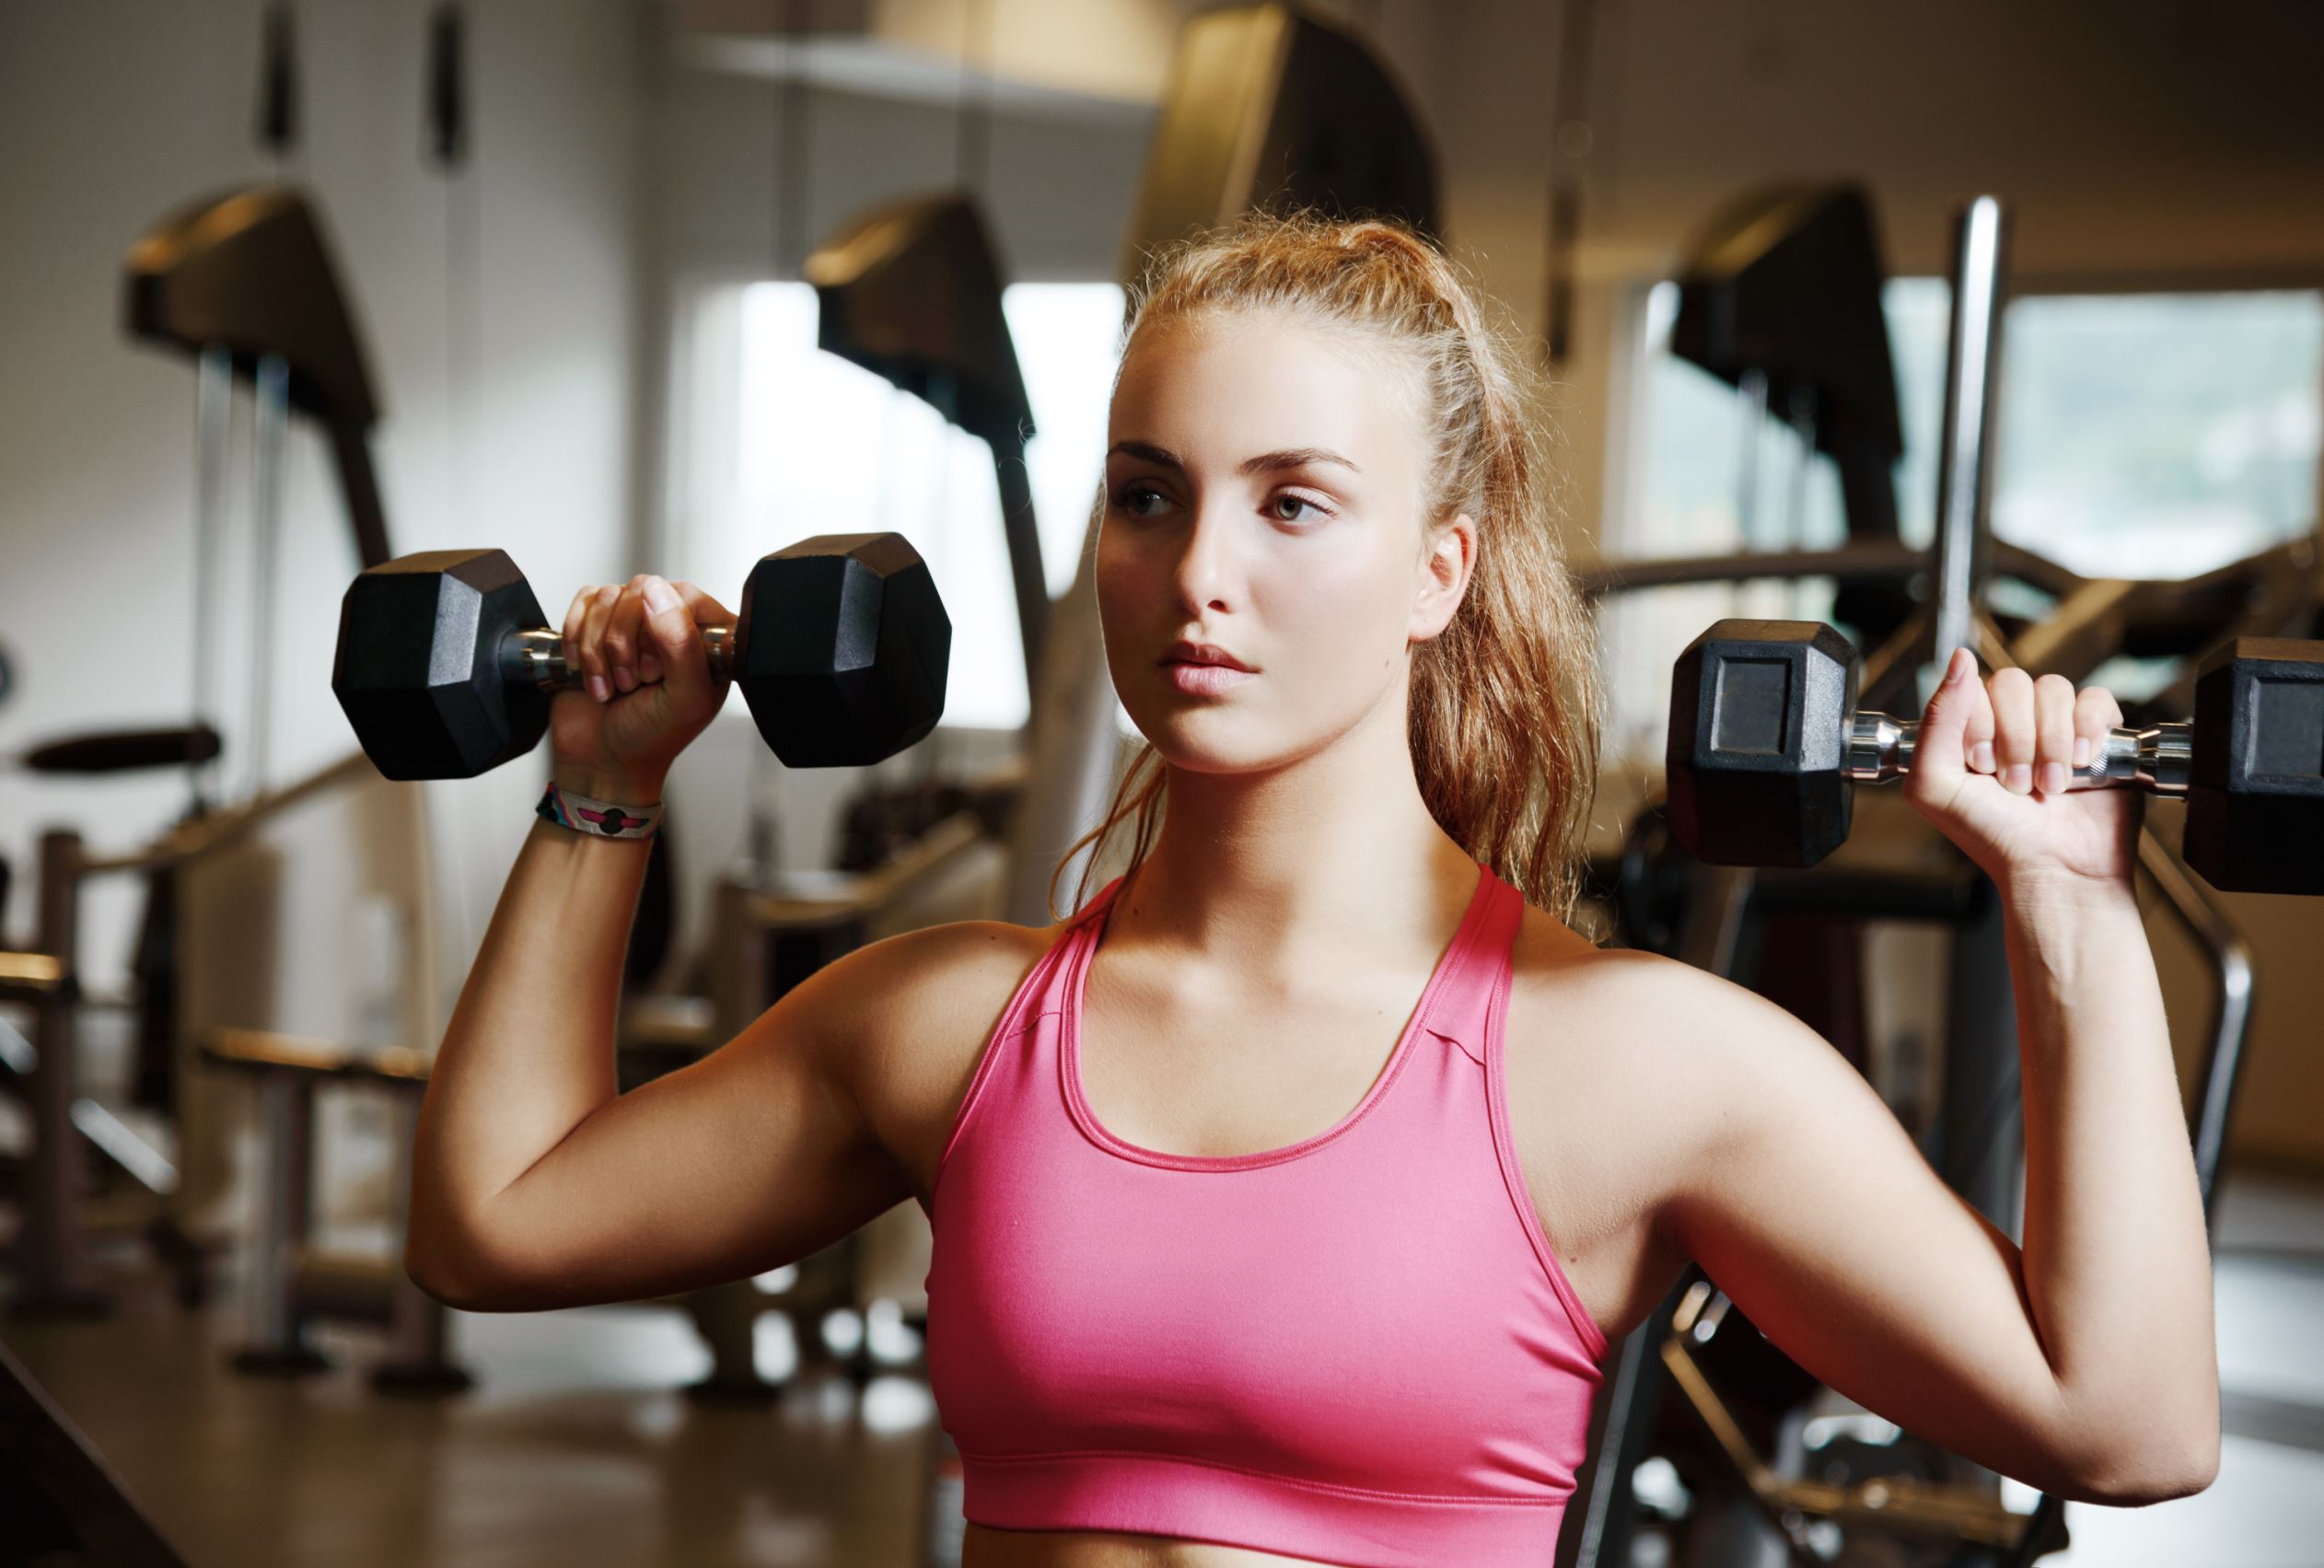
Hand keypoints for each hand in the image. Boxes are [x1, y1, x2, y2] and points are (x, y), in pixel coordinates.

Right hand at [548, 574, 733, 800]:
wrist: (601, 761)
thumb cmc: (651, 738)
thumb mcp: (685, 699)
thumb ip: (683, 644)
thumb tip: (657, 592)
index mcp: (706, 641)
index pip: (684, 595)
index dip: (663, 629)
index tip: (657, 669)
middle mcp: (670, 626)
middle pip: (641, 590)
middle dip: (626, 644)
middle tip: (633, 682)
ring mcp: (631, 623)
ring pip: (608, 597)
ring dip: (600, 650)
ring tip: (612, 685)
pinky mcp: (595, 625)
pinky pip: (582, 604)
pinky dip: (578, 640)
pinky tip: (587, 672)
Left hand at [1900, 648, 2139, 893]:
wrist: (2053, 871)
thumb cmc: (1992, 837)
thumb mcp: (1934, 784)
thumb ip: (1935, 722)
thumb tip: (1959, 660)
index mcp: (1967, 730)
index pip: (1972, 686)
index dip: (1979, 725)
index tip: (1981, 766)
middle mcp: (2010, 724)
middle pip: (2014, 683)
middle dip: (2016, 739)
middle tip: (2015, 783)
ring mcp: (2054, 727)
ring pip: (2054, 689)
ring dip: (2050, 743)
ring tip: (2048, 785)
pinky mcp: (2096, 734)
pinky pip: (2095, 699)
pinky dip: (2087, 730)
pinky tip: (2082, 763)